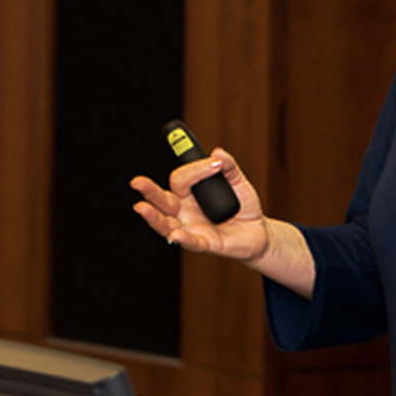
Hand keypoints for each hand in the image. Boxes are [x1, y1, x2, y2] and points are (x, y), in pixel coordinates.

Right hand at [130, 148, 268, 261]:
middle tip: (137, 182)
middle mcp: (185, 211)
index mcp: (189, 194)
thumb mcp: (239, 182)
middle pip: (163, 201)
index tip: (213, 163)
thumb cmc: (243, 206)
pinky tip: (175, 234)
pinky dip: (183, 238)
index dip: (194, 169)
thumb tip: (217, 152)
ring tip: (141, 208)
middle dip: (149, 191)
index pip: (181, 179)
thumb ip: (229, 167)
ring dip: (153, 217)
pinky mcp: (205, 243)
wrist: (258, 231)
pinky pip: (191, 242)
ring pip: (166, 223)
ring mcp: (192, 228)